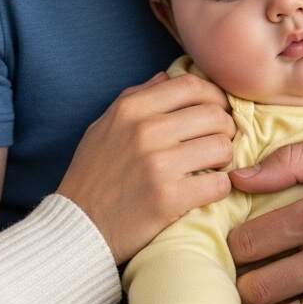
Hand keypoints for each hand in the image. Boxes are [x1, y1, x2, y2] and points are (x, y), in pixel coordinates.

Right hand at [57, 73, 234, 262]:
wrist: (77, 227)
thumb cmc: (92, 176)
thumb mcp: (104, 127)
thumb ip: (136, 97)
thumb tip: (165, 76)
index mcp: (130, 109)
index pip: (191, 85)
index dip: (213, 96)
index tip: (217, 111)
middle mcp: (145, 130)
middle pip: (214, 114)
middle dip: (225, 129)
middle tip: (217, 144)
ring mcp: (158, 164)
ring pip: (222, 147)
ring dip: (224, 159)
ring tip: (211, 167)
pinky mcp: (170, 198)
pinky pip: (219, 183)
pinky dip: (219, 187)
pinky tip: (206, 190)